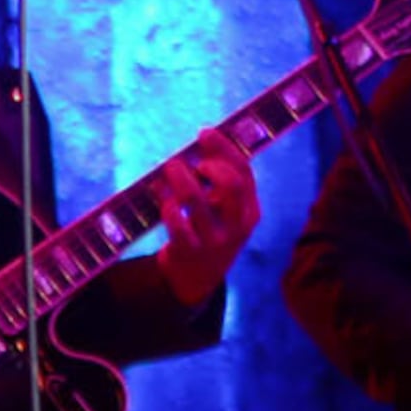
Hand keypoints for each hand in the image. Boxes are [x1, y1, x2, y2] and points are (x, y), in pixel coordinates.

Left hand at [155, 130, 261, 306]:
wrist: (196, 278)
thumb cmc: (209, 231)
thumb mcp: (224, 210)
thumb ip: (218, 181)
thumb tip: (200, 144)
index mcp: (250, 211)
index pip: (245, 173)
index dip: (225, 148)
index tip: (204, 133)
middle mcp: (237, 225)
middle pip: (231, 185)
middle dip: (208, 164)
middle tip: (188, 160)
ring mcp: (215, 240)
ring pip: (195, 200)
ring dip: (178, 178)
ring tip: (168, 169)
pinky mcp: (190, 251)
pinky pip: (176, 221)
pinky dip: (166, 204)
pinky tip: (160, 196)